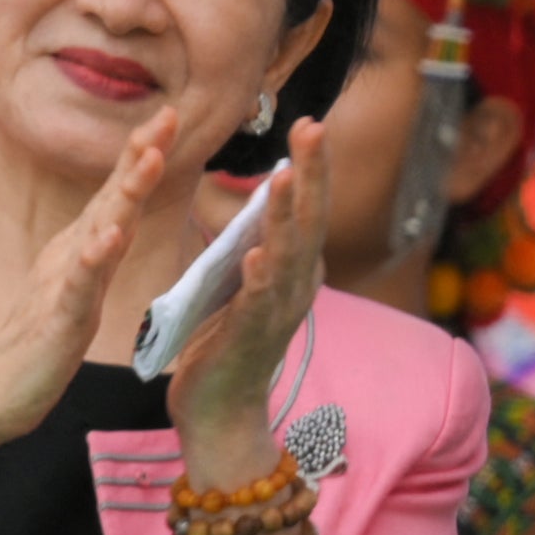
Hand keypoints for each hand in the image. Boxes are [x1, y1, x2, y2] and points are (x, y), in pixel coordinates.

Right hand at [0, 108, 178, 468]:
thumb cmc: (40, 343)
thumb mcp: (78, 288)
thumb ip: (95, 255)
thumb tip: (114, 222)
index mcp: (82, 249)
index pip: (118, 194)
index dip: (144, 153)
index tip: (173, 115)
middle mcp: (72, 255)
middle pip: (111, 197)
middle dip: (141, 154)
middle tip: (170, 113)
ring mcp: (63, 283)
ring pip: (99, 230)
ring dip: (125, 193)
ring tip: (150, 159)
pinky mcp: (59, 318)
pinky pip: (77, 285)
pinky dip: (93, 259)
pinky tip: (108, 238)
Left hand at [168, 114, 330, 476]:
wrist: (221, 411)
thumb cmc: (226, 346)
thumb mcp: (242, 286)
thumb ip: (255, 251)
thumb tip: (261, 212)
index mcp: (291, 270)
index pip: (305, 209)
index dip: (310, 167)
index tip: (311, 124)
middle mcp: (296, 287)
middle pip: (309, 221)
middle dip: (311, 173)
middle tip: (314, 128)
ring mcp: (278, 313)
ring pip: (287, 256)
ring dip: (287, 218)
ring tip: (284, 178)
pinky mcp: (252, 338)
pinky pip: (258, 303)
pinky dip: (260, 278)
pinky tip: (258, 254)